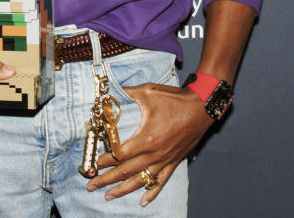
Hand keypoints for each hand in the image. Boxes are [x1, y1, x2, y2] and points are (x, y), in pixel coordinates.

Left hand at [87, 83, 210, 206]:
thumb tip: (110, 91)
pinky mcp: (174, 161)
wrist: (201, 107)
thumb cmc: (175, 99)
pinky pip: (161, 181)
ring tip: (108, 196)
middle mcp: (155, 153)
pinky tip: (143, 202)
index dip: (105, 160)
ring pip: (141, 180)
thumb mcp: (148, 91)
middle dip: (106, 180)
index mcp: (146, 138)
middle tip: (92, 185)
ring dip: (123, 189)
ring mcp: (165, 160)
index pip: (120, 155)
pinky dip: (151, 192)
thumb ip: (127, 93)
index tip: (95, 164)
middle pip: (125, 171)